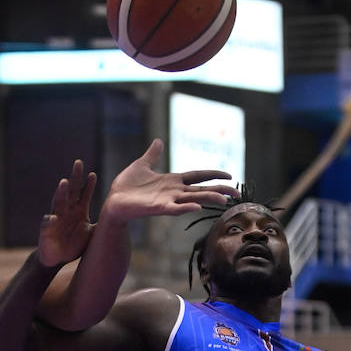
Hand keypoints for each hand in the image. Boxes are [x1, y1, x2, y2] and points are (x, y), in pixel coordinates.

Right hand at [38, 158, 98, 267]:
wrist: (56, 258)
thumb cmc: (73, 245)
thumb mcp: (90, 234)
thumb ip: (100, 225)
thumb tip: (117, 219)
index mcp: (77, 211)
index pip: (83, 194)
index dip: (88, 185)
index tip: (93, 174)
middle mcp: (66, 211)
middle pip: (70, 191)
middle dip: (74, 178)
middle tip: (78, 163)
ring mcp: (55, 218)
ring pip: (58, 203)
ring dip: (60, 193)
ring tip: (64, 183)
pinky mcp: (46, 230)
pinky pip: (47, 223)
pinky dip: (49, 220)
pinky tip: (52, 217)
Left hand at [99, 138, 238, 224]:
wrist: (112, 202)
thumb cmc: (126, 187)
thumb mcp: (141, 165)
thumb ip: (152, 155)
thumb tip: (158, 141)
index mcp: (172, 181)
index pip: (198, 176)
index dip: (213, 175)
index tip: (230, 175)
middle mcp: (173, 191)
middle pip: (201, 189)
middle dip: (219, 190)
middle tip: (237, 193)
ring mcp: (167, 200)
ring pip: (192, 199)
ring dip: (208, 198)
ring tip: (224, 199)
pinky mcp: (157, 208)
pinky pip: (174, 209)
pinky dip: (185, 207)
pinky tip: (196, 207)